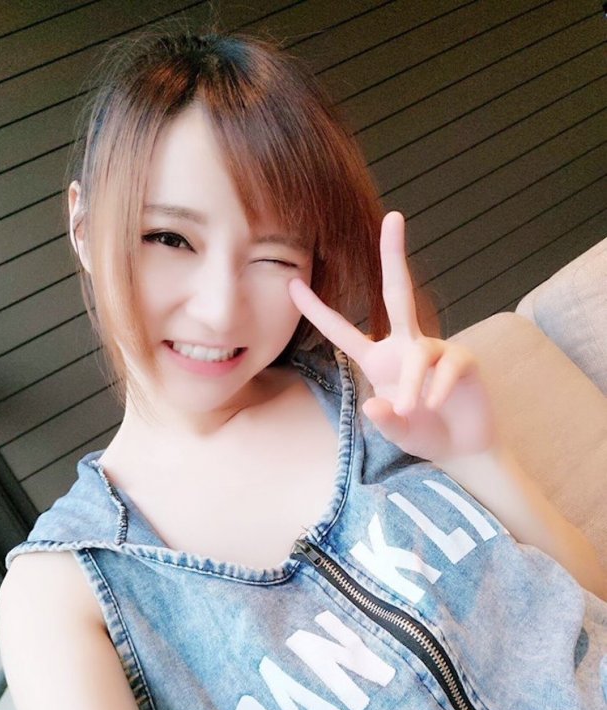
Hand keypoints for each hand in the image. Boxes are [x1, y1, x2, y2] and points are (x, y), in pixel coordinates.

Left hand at [288, 212, 497, 463]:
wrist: (464, 447)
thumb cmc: (424, 433)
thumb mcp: (397, 432)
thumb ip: (385, 421)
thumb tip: (376, 405)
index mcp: (378, 359)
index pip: (342, 331)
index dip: (317, 310)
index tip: (291, 283)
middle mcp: (405, 346)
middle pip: (397, 293)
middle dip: (394, 255)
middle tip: (393, 215)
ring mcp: (435, 349)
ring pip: (419, 351)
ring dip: (412, 384)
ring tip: (413, 411)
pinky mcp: (463, 359)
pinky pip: (448, 365)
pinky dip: (439, 387)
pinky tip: (437, 404)